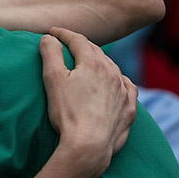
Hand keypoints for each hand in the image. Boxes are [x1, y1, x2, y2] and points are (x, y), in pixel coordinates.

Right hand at [40, 27, 137, 177]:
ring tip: (90, 62)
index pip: (77, 40)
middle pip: (96, 51)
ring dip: (100, 61)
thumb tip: (49, 38)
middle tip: (68, 44)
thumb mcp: (52, 79)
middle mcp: (112, 73)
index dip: (63, 34)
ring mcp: (123, 91)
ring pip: (113, 67)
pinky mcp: (129, 109)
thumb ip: (50, 53)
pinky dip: (120, 80)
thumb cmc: (68, 113)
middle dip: (81, 45)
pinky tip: (118, 82)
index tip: (52, 32)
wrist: (89, 146)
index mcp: (93, 63)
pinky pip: (128, 87)